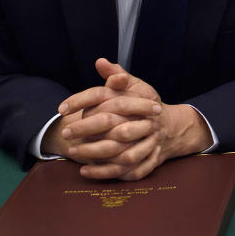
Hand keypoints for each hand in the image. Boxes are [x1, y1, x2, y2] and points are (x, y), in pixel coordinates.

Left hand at [58, 59, 212, 179]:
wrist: (172, 127)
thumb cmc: (147, 105)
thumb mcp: (136, 86)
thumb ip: (117, 75)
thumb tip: (100, 61)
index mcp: (141, 102)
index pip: (110, 99)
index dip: (84, 102)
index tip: (62, 108)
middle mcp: (147, 123)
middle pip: (116, 129)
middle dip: (88, 132)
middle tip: (66, 134)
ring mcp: (151, 143)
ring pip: (124, 154)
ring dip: (96, 155)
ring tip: (74, 153)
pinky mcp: (150, 160)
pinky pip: (129, 171)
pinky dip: (107, 173)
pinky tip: (87, 171)